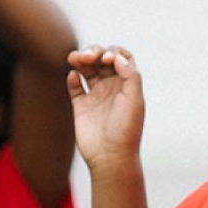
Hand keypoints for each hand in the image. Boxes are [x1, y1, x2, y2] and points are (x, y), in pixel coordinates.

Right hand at [67, 46, 144, 171]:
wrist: (110, 156)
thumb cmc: (126, 129)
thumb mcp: (135, 100)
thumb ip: (130, 75)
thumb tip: (115, 56)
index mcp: (127, 84)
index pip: (121, 57)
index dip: (113, 52)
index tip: (108, 61)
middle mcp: (112, 87)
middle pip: (101, 59)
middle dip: (94, 52)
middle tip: (88, 57)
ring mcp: (96, 95)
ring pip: (86, 69)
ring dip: (81, 59)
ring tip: (74, 58)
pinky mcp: (81, 106)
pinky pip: (75, 85)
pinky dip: (72, 77)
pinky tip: (74, 77)